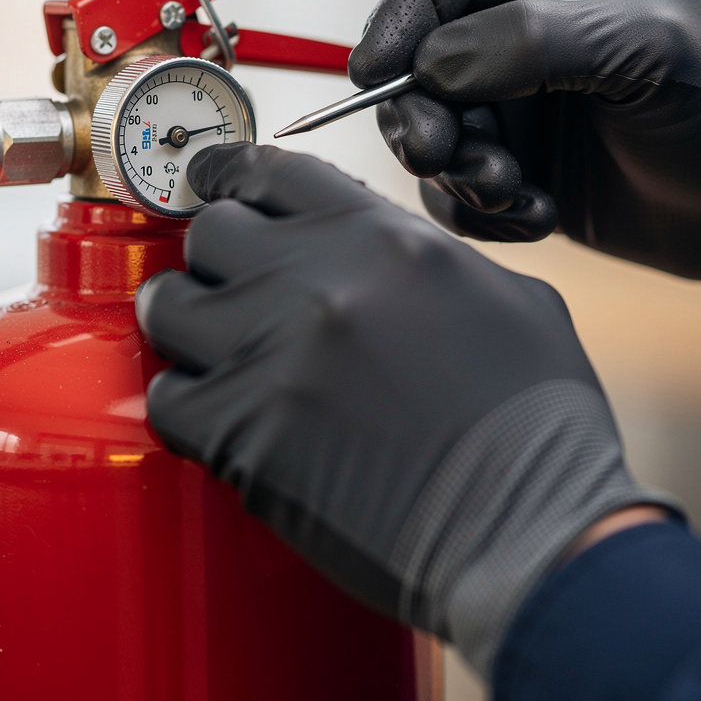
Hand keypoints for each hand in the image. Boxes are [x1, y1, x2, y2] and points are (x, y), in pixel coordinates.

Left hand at [136, 143, 676, 677]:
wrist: (527, 531)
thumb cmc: (532, 423)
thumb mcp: (503, 294)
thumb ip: (417, 253)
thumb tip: (364, 243)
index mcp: (380, 239)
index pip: (270, 170)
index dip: (233, 175)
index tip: (217, 186)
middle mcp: (315, 283)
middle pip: (209, 231)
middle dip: (218, 254)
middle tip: (234, 284)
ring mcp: (271, 357)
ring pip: (167, 304)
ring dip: (186, 318)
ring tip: (212, 341)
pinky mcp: (242, 436)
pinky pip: (168, 396)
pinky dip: (186, 400)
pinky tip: (221, 410)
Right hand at [348, 0, 700, 282]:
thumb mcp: (641, 49)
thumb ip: (530, 41)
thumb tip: (430, 64)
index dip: (401, 14)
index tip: (372, 72)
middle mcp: (527, 36)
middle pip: (424, 61)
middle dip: (422, 112)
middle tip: (439, 153)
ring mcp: (520, 107)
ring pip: (435, 132)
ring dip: (457, 170)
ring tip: (512, 194)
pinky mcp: (520, 170)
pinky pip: (458, 190)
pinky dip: (481, 211)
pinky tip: (537, 217)